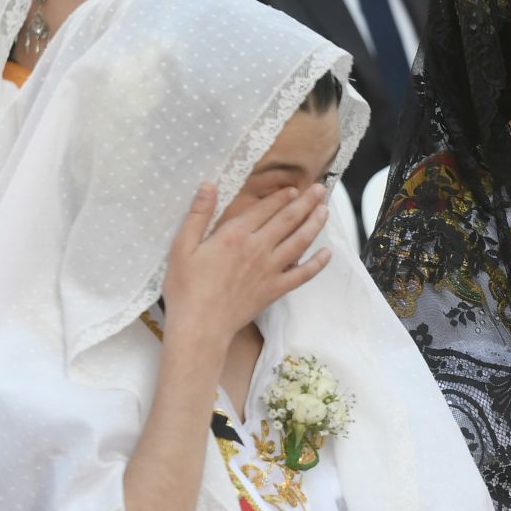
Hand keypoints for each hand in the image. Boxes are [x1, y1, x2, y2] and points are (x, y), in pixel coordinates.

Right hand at [162, 182, 330, 344]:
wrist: (200, 326)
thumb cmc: (187, 288)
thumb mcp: (183, 246)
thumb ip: (198, 214)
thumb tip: (208, 185)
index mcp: (235, 235)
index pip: (264, 209)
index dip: (280, 197)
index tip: (293, 189)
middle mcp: (258, 248)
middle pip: (288, 220)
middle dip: (306, 202)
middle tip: (320, 190)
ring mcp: (270, 269)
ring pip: (299, 241)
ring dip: (314, 224)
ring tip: (325, 211)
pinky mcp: (275, 289)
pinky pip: (302, 274)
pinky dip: (317, 263)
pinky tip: (327, 254)